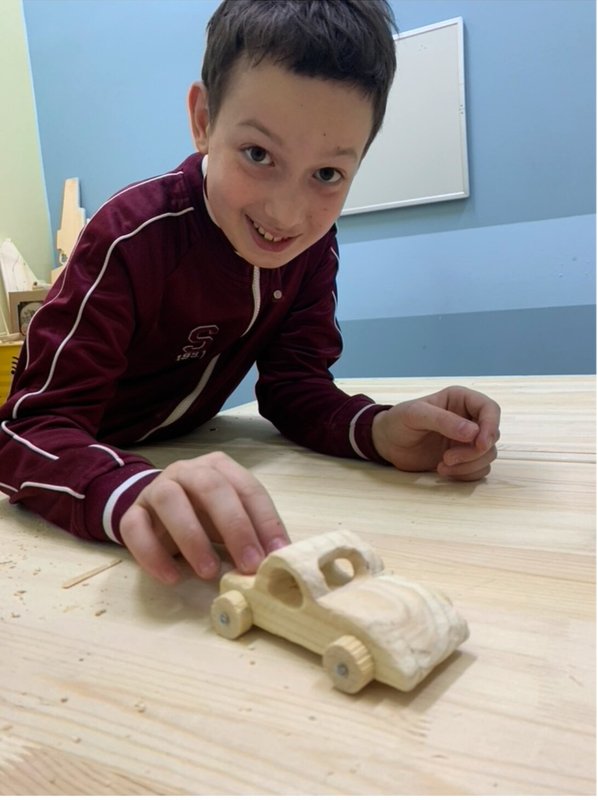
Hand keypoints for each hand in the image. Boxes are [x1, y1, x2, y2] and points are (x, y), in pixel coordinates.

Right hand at [120, 451, 288, 583]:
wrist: (156, 511)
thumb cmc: (203, 515)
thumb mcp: (230, 520)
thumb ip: (251, 533)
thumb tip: (277, 559)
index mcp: (219, 467)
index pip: (247, 488)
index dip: (265, 521)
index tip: (277, 554)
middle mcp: (187, 471)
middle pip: (210, 487)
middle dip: (234, 527)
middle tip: (248, 564)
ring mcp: (156, 488)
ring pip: (170, 501)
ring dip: (192, 538)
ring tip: (208, 572)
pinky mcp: (131, 512)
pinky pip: (135, 528)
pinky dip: (152, 554)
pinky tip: (171, 577)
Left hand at [371, 386, 500, 480]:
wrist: (387, 443)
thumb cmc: (398, 422)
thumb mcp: (415, 415)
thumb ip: (443, 421)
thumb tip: (473, 433)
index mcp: (461, 400)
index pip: (490, 409)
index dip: (491, 426)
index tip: (480, 444)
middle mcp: (469, 419)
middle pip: (492, 436)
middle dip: (474, 452)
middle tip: (448, 458)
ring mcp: (467, 440)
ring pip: (487, 455)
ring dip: (468, 465)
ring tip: (441, 466)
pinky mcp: (463, 459)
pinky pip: (479, 470)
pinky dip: (465, 474)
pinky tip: (443, 471)